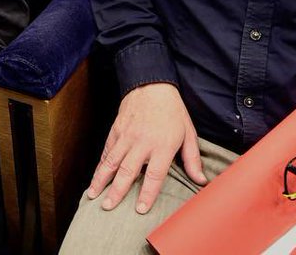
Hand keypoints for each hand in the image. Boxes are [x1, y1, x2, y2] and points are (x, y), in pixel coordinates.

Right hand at [86, 82, 207, 213]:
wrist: (151, 85)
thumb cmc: (172, 111)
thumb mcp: (188, 133)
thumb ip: (192, 159)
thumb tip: (201, 181)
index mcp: (162, 145)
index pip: (154, 175)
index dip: (147, 194)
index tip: (139, 209)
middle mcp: (142, 142)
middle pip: (127, 171)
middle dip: (117, 191)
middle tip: (108, 207)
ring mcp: (126, 136)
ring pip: (111, 161)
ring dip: (101, 180)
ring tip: (94, 195)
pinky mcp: (116, 130)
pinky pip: (107, 150)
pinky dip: (101, 164)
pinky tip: (96, 175)